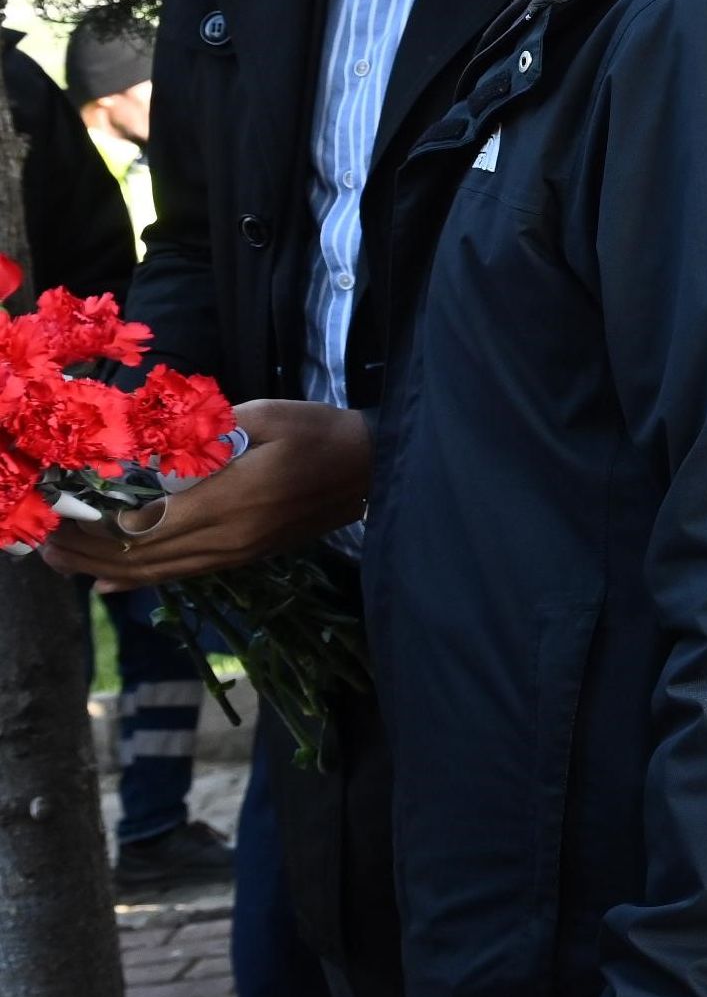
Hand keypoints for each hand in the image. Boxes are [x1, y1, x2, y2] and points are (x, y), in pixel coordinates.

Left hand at [43, 399, 370, 584]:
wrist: (373, 468)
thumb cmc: (318, 432)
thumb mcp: (260, 416)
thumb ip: (200, 437)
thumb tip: (142, 451)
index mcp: (231, 501)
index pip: (146, 527)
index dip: (96, 528)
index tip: (58, 515)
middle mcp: (229, 538)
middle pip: (142, 556)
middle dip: (87, 551)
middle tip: (44, 544)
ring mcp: (238, 554)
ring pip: (158, 572)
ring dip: (105, 567)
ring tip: (62, 561)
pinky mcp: (245, 558)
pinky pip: (183, 575)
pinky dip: (140, 579)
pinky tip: (110, 581)